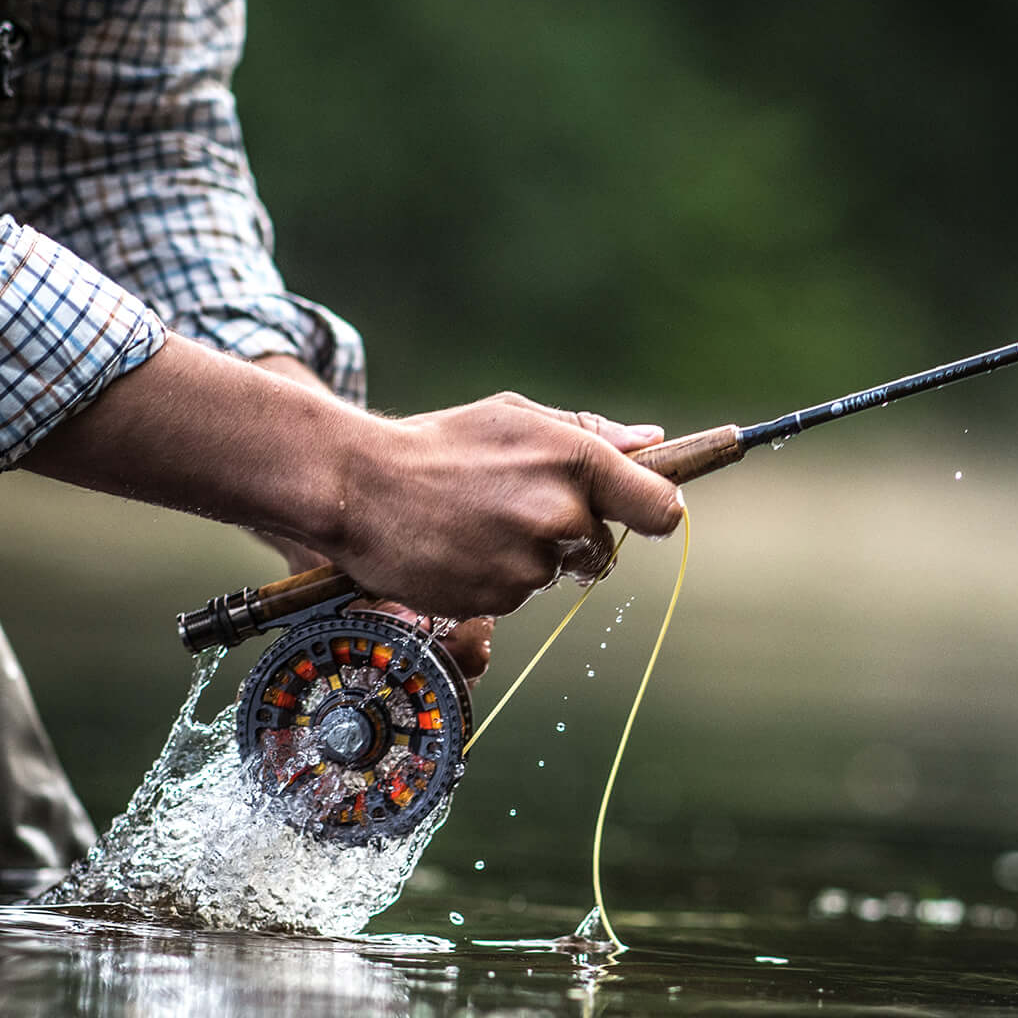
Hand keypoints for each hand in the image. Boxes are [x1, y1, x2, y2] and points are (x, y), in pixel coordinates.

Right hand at [19, 340, 682, 632]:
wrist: (359, 485)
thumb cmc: (443, 444)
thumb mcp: (515, 419)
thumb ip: (589, 434)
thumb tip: (654, 443)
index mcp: (574, 459)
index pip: (658, 506)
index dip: (655, 513)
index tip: (648, 514)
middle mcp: (560, 512)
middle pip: (605, 549)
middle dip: (575, 536)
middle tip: (519, 510)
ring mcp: (528, 561)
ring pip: (556, 573)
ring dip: (529, 557)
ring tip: (476, 524)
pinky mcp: (496, 599)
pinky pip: (516, 598)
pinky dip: (494, 580)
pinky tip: (458, 549)